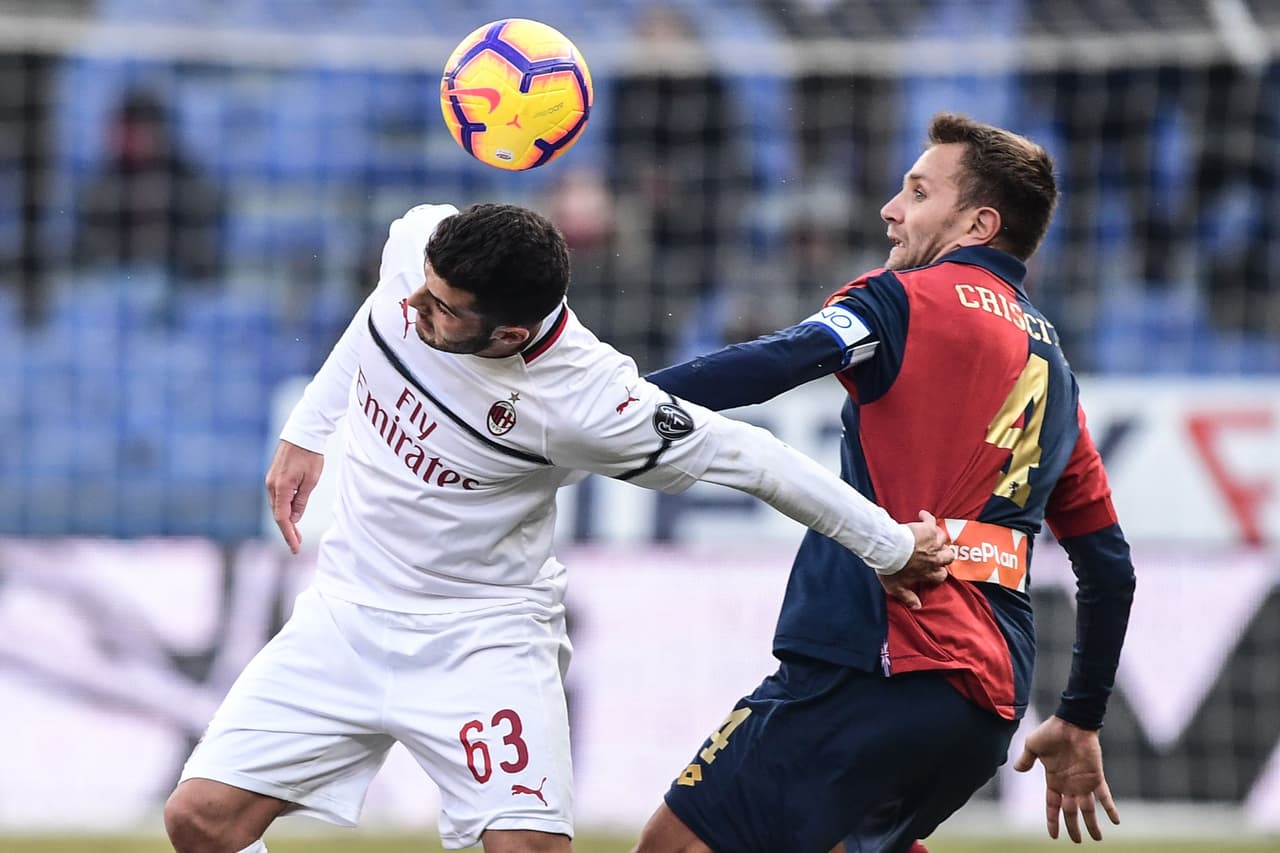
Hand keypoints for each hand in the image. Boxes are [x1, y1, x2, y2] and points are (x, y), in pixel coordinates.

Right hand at [265, 440, 323, 554]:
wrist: (302, 434)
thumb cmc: (310, 455)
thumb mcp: (311, 481)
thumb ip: (301, 501)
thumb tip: (294, 518)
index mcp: (281, 487)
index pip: (282, 518)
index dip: (288, 534)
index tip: (294, 547)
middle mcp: (271, 485)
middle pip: (278, 514)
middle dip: (287, 530)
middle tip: (297, 545)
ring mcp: (270, 481)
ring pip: (277, 506)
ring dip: (286, 520)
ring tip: (296, 533)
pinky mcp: (273, 477)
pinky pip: (277, 497)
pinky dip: (284, 508)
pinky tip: (292, 514)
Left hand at [878, 510, 954, 609]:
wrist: (888, 550)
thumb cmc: (891, 569)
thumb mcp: (897, 588)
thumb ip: (908, 598)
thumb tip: (917, 607)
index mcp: (928, 572)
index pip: (941, 575)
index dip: (938, 573)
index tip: (933, 571)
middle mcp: (934, 558)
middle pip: (949, 556)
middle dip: (945, 554)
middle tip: (938, 552)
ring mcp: (932, 542)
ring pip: (943, 538)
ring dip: (937, 536)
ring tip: (930, 534)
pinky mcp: (927, 528)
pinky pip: (931, 521)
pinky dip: (927, 518)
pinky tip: (922, 515)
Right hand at [1014, 715, 1119, 841]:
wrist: (1071, 722)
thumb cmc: (1051, 732)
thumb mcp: (1032, 746)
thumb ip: (1026, 759)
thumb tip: (1017, 769)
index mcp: (1054, 779)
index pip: (1053, 805)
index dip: (1052, 820)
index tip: (1054, 835)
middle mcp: (1069, 784)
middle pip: (1071, 812)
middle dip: (1073, 827)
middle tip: (1077, 841)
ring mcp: (1083, 782)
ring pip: (1088, 809)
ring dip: (1092, 824)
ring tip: (1096, 838)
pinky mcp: (1096, 777)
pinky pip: (1104, 796)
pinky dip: (1110, 808)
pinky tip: (1115, 820)